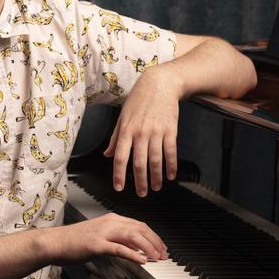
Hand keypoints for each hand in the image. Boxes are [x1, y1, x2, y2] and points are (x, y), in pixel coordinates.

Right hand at [51, 213, 167, 264]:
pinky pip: (119, 248)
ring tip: (157, 258)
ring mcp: (103, 233)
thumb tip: (136, 249)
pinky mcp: (96, 244)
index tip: (162, 247)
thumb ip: (119, 241)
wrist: (54, 242)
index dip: (153, 237)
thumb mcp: (101, 237)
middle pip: (140, 229)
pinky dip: (133, 254)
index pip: (139, 225)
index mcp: (111, 219)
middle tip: (164, 254)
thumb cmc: (74, 241)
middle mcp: (109, 223)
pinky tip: (142, 261)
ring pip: (133, 236)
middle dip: (155, 242)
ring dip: (148, 248)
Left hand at [103, 65, 180, 195]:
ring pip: (156, 160)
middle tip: (141, 194)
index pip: (120, 158)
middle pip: (139, 163)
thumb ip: (115, 138)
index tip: (119, 188)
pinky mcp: (170, 130)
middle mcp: (140, 133)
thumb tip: (107, 154)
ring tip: (155, 187)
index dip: (119, 175)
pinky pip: (171, 152)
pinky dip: (171, 166)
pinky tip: (170, 175)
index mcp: (126, 130)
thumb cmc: (139, 100)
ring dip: (156, 177)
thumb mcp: (122, 117)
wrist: (159, 84)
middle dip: (140, 182)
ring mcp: (156, 132)